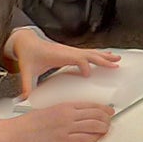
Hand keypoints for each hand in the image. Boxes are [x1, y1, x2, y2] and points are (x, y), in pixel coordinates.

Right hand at [0, 102, 113, 141]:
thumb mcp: (51, 109)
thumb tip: (80, 113)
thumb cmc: (30, 122)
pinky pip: (84, 139)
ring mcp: (66, 129)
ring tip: (106, 129)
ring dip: (103, 128)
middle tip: (110, 120)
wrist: (17, 133)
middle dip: (107, 118)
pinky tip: (96, 138)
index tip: (109, 110)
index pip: (92, 105)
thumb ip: (66, 110)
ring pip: (94, 127)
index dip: (104, 109)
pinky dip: (93, 138)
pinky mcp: (63, 141)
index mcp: (65, 105)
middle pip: (96, 115)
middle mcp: (69, 115)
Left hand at [6, 29, 120, 98]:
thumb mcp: (26, 71)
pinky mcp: (71, 52)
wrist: (27, 42)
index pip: (77, 59)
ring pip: (92, 52)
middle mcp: (68, 52)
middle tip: (115, 64)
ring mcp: (71, 51)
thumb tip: (25, 99)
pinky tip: (105, 56)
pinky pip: (89, 52)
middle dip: (103, 59)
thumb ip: (27, 86)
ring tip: (117, 59)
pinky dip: (99, 54)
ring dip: (105, 56)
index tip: (88, 75)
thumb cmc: (29, 55)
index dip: (84, 66)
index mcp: (60, 55)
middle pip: (90, 54)